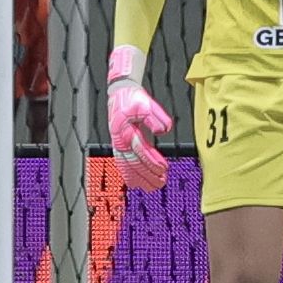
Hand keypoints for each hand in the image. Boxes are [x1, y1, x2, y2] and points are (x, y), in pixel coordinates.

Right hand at [107, 45, 171, 191]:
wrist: (120, 94)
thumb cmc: (132, 100)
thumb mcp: (146, 104)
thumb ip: (156, 118)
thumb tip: (162, 131)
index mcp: (126, 132)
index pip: (141, 152)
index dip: (152, 162)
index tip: (163, 169)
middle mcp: (120, 141)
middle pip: (134, 163)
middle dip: (148, 175)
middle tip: (161, 183)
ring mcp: (118, 145)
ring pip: (128, 167)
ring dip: (140, 179)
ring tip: (152, 187)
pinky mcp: (119, 147)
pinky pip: (123, 165)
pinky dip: (130, 175)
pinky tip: (136, 183)